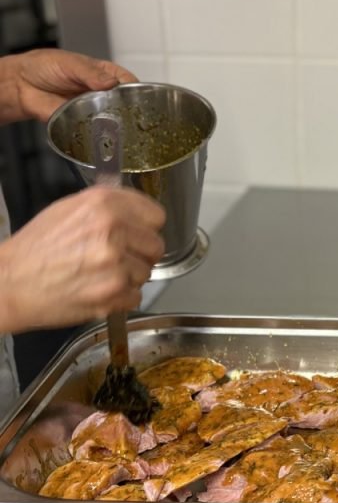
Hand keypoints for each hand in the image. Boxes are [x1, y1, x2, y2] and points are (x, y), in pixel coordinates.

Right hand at [0, 186, 165, 332]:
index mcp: (104, 204)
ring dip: (129, 277)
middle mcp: (112, 231)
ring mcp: (115, 265)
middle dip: (140, 253)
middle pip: (156, 245)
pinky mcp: (113, 295)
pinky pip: (136, 297)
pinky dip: (121, 298)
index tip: (138, 233)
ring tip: (100, 274)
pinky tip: (98, 289)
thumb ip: (108, 207)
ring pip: (147, 273)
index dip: (146, 227)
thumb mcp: (69, 209)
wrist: (10, 282)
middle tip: (116, 257)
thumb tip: (136, 211)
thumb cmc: (36, 247)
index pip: (156, 215)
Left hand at [5, 49, 136, 123]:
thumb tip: (110, 82)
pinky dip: (100, 133)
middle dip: (128, 109)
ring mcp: (94, 110)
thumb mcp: (70, 63)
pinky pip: (97, 131)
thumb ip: (91, 73)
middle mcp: (102, 93)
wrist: (22, 85)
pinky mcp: (84, 124)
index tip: (140, 97)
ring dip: (116, 123)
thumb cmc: (44, 67)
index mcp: (103, 74)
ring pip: (113, 119)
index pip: (127, 82)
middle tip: (128, 113)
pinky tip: (104, 134)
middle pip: (124, 103)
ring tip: (118, 125)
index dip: (136, 90)